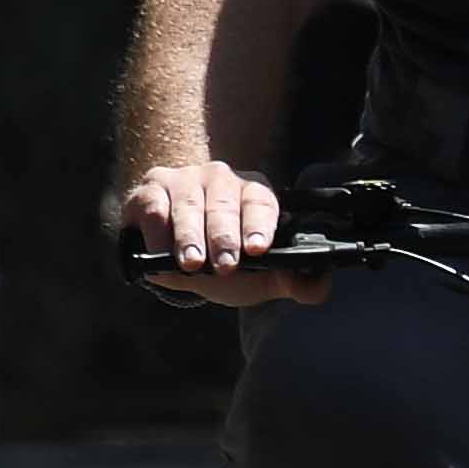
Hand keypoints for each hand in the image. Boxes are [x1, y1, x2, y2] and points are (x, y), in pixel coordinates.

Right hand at [121, 160, 324, 306]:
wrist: (179, 251)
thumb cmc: (226, 257)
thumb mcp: (261, 274)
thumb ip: (293, 281)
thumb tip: (318, 288)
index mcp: (254, 193)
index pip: (262, 202)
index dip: (261, 225)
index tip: (258, 249)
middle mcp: (221, 179)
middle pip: (225, 203)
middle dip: (224, 235)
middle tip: (225, 264)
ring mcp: (184, 181)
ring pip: (189, 205)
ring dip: (190, 236)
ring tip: (192, 263)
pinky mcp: (150, 190)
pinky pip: (154, 206)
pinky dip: (156, 231)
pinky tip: (159, 251)